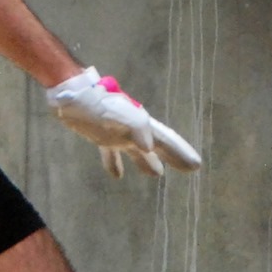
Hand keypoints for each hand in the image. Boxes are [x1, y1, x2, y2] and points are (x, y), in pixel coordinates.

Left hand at [46, 67, 201, 179]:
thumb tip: (149, 147)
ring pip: (138, 152)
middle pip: (158, 146)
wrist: (74, 95)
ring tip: (157, 175)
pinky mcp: (102, 137)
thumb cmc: (98, 103)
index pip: (166, 141)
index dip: (181, 153)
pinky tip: (117, 176)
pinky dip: (115, 164)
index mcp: (142, 125)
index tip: (196, 165)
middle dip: (173, 157)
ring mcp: (118, 134)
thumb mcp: (120, 113)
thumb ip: (137, 128)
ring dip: (148, 163)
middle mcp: (134, 131)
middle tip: (191, 169)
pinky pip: (111, 153)